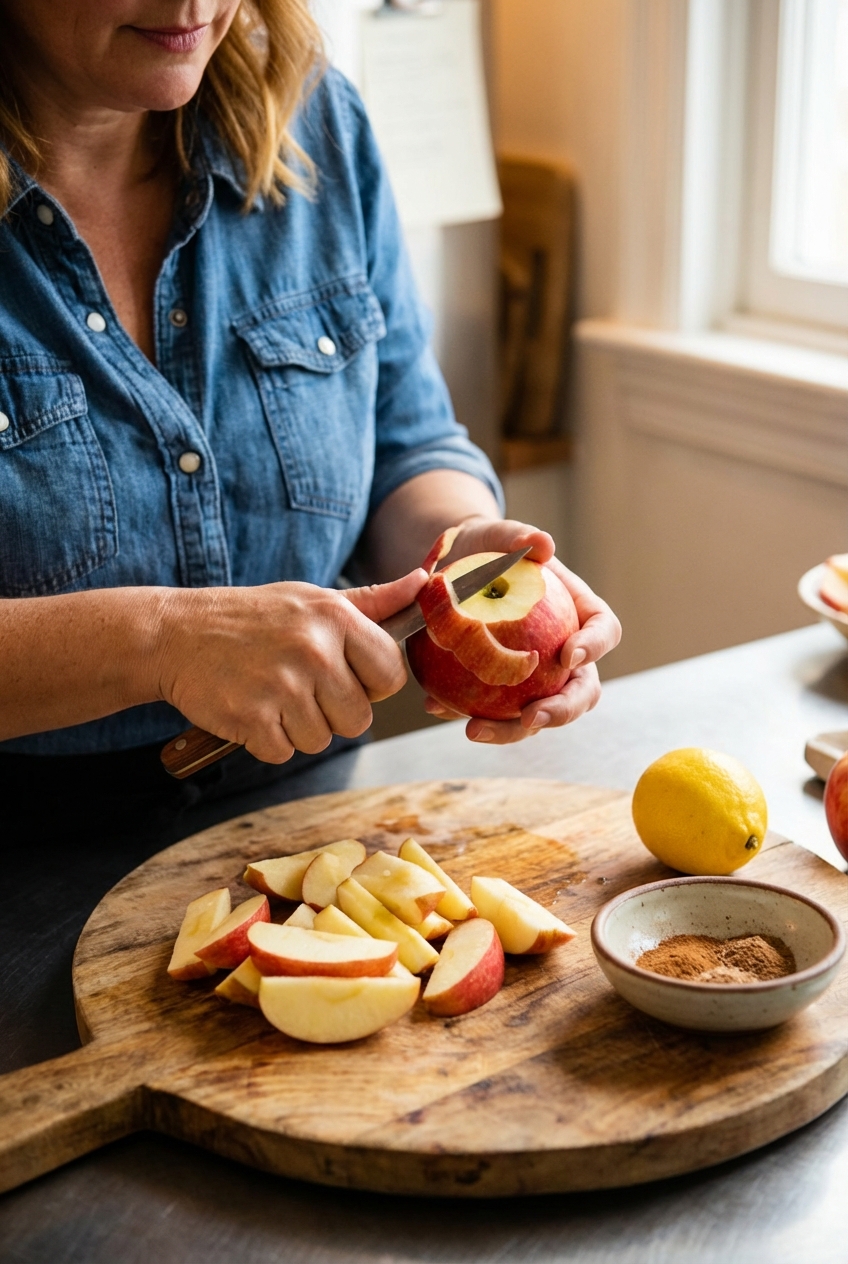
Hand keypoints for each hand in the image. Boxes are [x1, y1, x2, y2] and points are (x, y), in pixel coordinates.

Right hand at [154, 569, 426, 763]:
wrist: (174, 634)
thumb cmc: (250, 617)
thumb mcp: (310, 599)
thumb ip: (371, 601)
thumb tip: (423, 582)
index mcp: (334, 618)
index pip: (390, 675)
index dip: (371, 684)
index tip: (344, 676)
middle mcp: (313, 650)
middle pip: (358, 718)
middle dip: (332, 712)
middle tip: (298, 687)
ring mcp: (281, 686)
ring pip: (322, 740)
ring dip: (298, 727)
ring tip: (271, 694)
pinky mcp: (251, 718)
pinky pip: (283, 751)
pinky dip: (267, 740)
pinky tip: (251, 708)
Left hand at [421, 517, 620, 743]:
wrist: (454, 569)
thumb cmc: (487, 549)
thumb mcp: (498, 536)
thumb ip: (519, 538)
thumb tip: (542, 543)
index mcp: (581, 615)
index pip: (604, 631)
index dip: (594, 647)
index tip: (567, 655)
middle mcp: (566, 654)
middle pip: (580, 690)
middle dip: (561, 711)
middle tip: (530, 718)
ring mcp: (535, 678)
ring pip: (535, 715)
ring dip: (509, 731)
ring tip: (473, 730)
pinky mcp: (499, 691)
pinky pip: (487, 709)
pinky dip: (461, 711)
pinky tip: (434, 707)